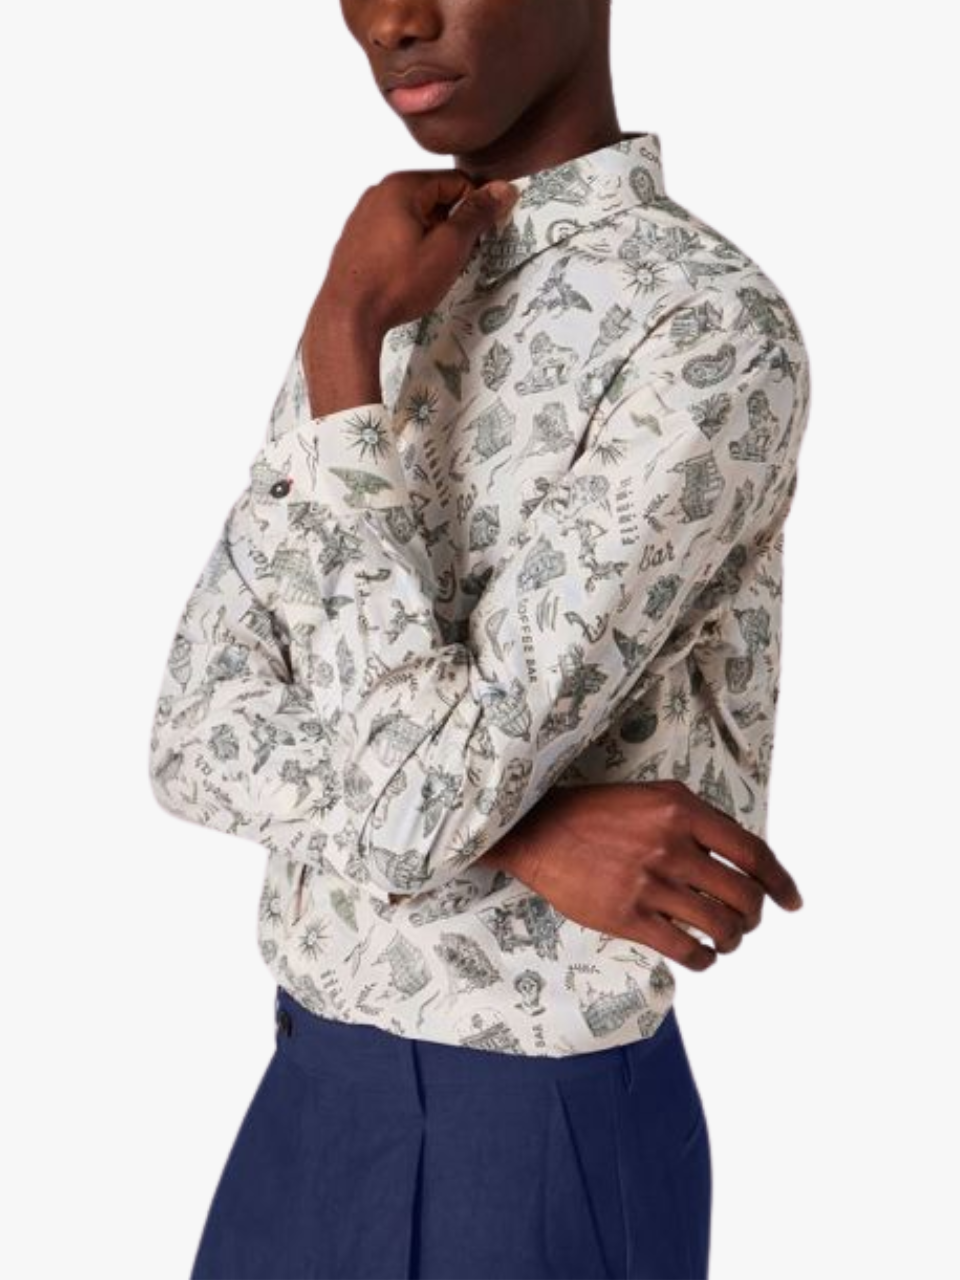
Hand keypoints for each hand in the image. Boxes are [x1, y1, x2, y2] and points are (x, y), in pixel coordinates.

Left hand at [310, 169, 520, 333]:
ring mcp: (363, 218)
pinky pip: (394, 237)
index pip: (457, 181)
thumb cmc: (394, 284)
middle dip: (451, 227)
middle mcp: (378, 194)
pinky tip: (408, 278)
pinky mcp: (356, 242)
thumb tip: (501, 190)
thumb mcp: (448, 248)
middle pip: (434, 199)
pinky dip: (409, 252)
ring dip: (431, 242)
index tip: (481, 236)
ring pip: (414, 220)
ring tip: (428, 273)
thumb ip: (476, 215)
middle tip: (453, 260)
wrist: (347, 317)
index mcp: (401, 186)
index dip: (476, 209)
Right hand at [484, 779, 802, 970]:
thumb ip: (698, 821)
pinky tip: (700, 955)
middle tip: (744, 922)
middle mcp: (671, 844)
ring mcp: (649, 882)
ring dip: (731, 940)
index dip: (781, 883)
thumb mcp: (653, 798)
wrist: (536, 830)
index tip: (792, 902)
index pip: (753, 853)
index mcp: (682, 810)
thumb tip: (742, 861)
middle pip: (744, 896)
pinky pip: (687, 951)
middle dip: (753, 917)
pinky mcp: (627, 916)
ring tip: (722, 939)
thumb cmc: (597, 814)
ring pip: (721, 927)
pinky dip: (704, 960)